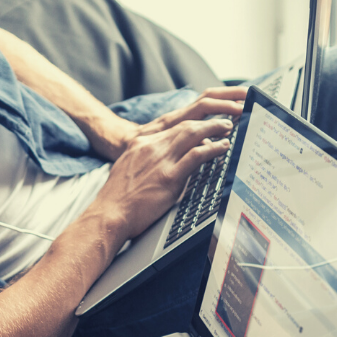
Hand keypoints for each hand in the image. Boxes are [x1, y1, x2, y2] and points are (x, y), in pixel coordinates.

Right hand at [85, 87, 244, 240]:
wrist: (109, 215)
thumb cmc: (118, 200)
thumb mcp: (129, 170)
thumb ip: (147, 162)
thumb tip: (164, 163)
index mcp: (140, 144)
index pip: (172, 127)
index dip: (192, 124)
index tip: (203, 125)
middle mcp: (151, 146)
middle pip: (185, 125)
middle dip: (207, 122)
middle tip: (222, 122)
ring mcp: (160, 160)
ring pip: (192, 134)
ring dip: (213, 128)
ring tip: (227, 128)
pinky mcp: (169, 177)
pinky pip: (196, 155)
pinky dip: (213, 149)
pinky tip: (223, 147)